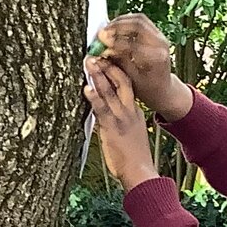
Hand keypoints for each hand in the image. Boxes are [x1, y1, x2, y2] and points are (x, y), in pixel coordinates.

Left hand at [83, 58, 160, 189]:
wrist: (140, 171)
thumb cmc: (133, 158)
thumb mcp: (130, 135)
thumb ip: (119, 123)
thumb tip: (104, 119)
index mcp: (135, 112)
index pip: (127, 85)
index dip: (117, 71)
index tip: (108, 60)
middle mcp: (129, 111)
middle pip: (122, 81)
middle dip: (108, 66)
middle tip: (96, 55)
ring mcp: (121, 118)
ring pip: (110, 91)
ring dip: (99, 76)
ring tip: (89, 63)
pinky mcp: (112, 128)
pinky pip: (102, 109)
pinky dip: (93, 97)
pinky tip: (86, 88)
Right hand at [93, 13, 191, 120]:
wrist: (163, 88)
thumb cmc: (147, 88)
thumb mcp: (131, 79)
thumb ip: (118, 61)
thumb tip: (103, 48)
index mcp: (156, 58)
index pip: (133, 44)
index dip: (115, 42)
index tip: (101, 41)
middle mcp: (161, 44)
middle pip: (138, 24)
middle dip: (117, 26)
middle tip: (102, 32)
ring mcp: (161, 37)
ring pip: (139, 19)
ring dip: (121, 22)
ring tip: (106, 29)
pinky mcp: (157, 34)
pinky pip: (141, 21)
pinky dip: (126, 22)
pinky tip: (114, 29)